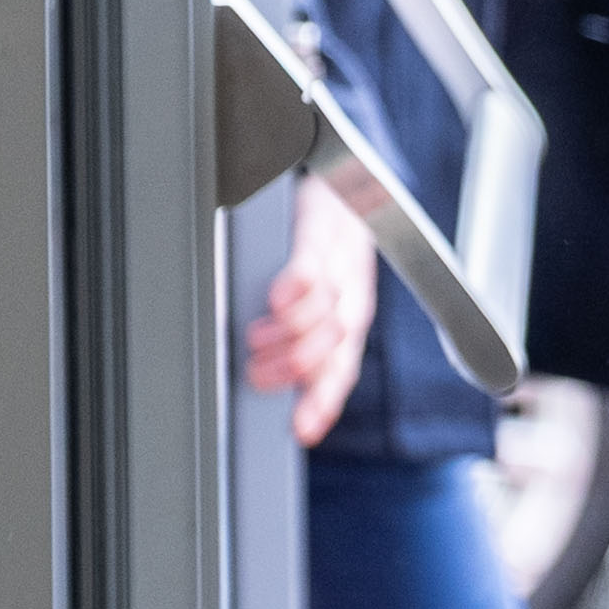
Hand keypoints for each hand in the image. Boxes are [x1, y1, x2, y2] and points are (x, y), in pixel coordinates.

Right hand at [244, 180, 376, 448]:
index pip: (341, 368)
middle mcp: (351, 290)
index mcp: (349, 315)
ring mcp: (341, 258)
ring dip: (292, 331)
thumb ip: (302, 343)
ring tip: (258, 339)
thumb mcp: (319, 298)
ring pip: (327, 307)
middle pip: (335, 343)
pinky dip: (299, 281)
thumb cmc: (323, 246)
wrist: (344, 179)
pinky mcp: (323, 224)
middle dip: (295, 366)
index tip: (302, 430)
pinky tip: (282, 296)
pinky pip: (315, 256)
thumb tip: (271, 393)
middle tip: (257, 373)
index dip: (322, 401)